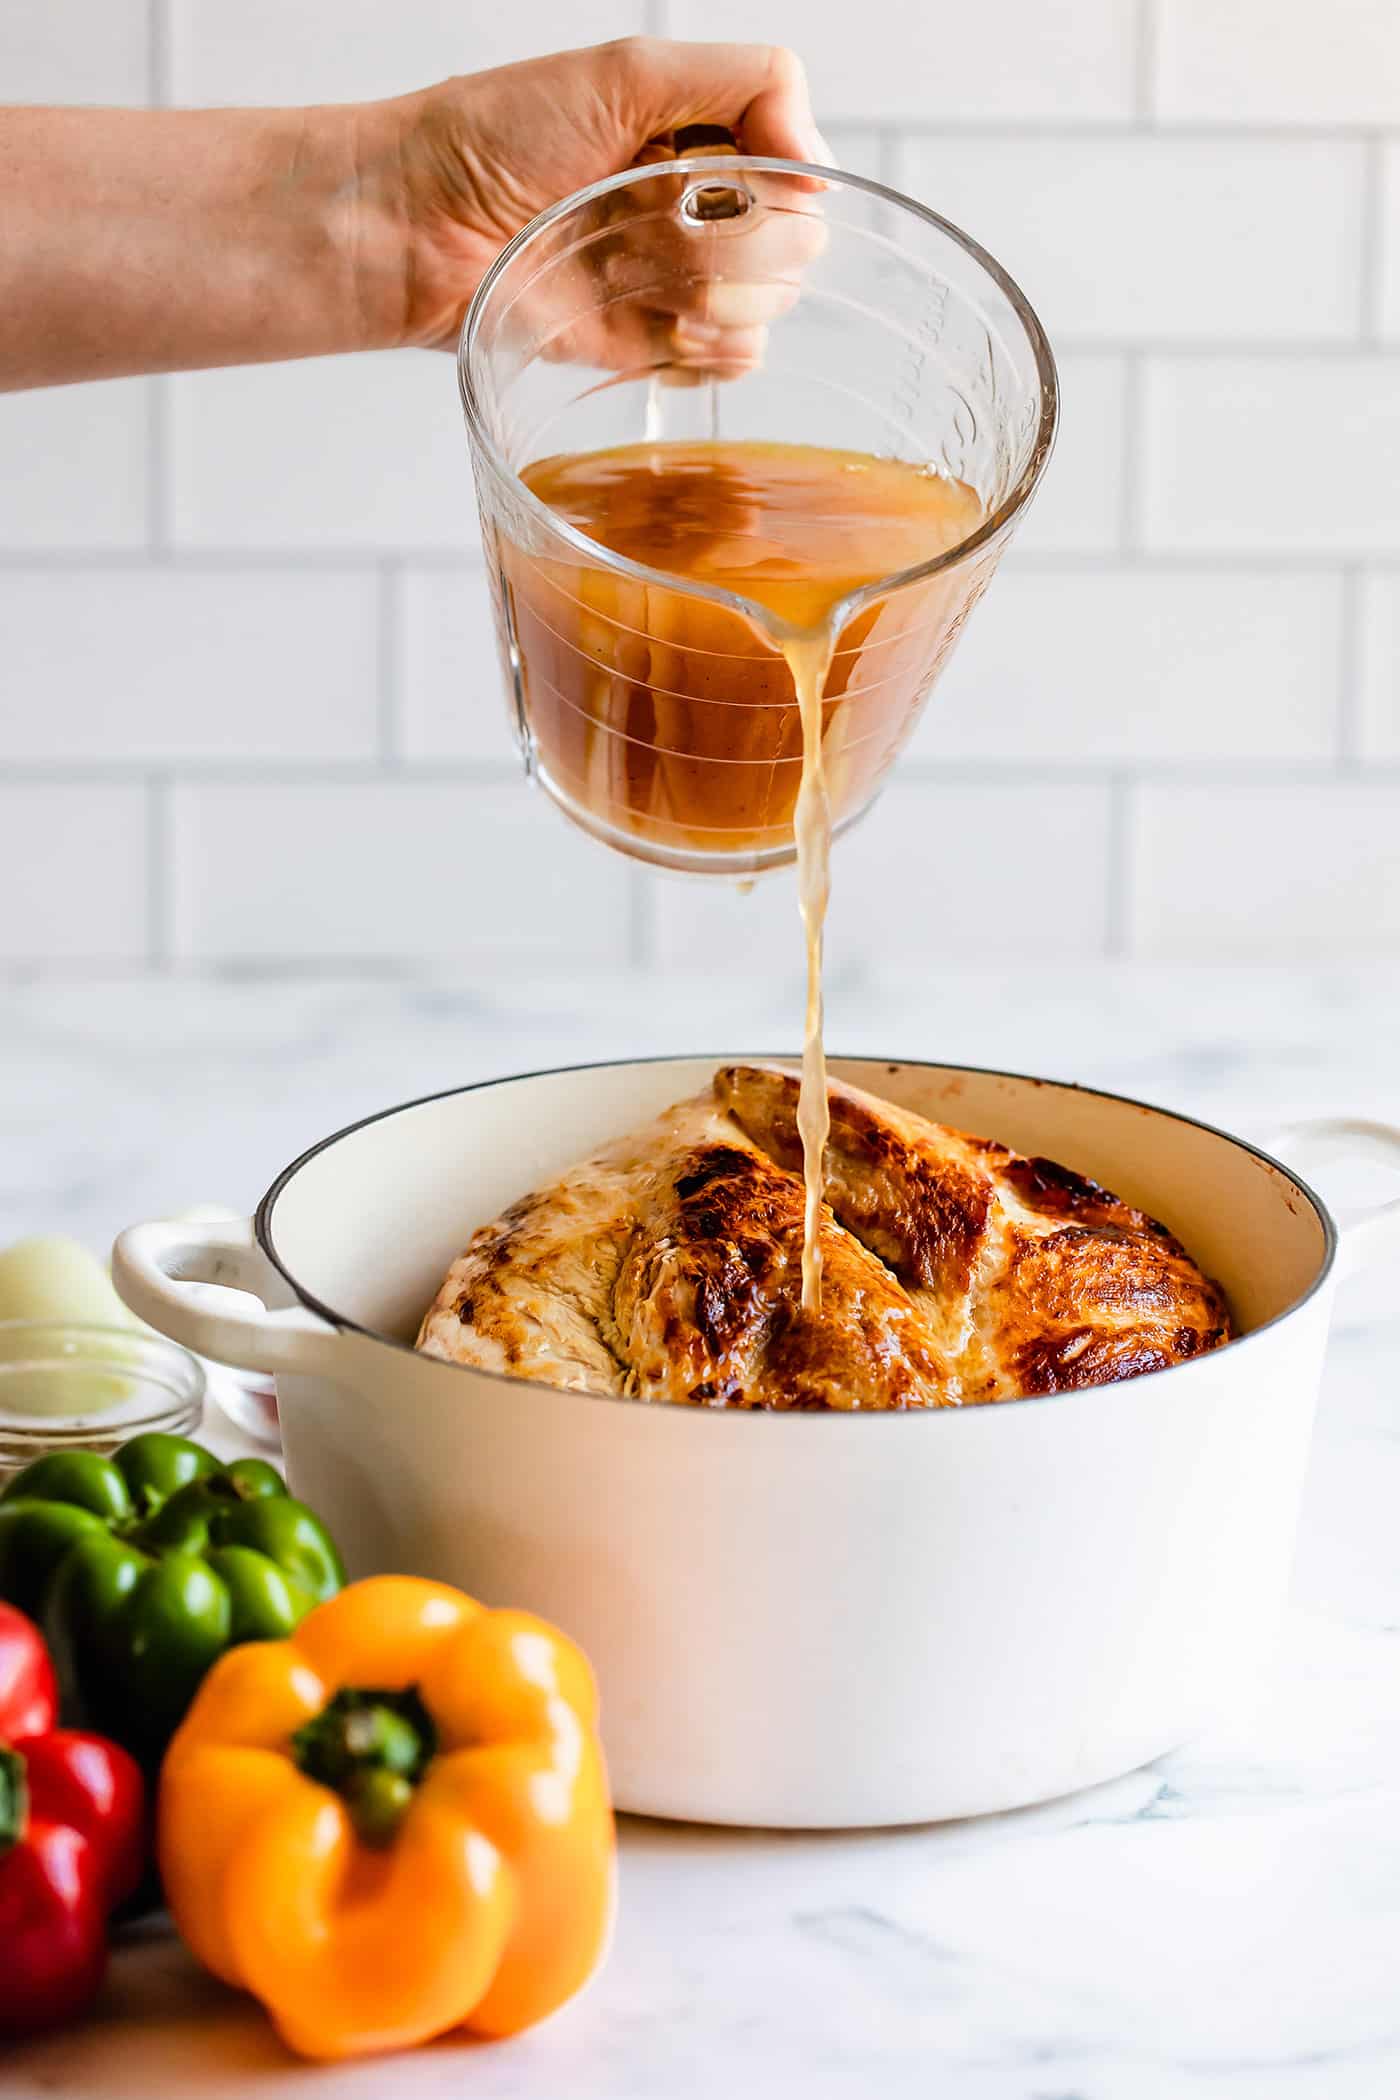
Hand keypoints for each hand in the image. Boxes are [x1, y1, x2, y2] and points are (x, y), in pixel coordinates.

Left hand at [358, 38, 829, 355]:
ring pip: (771, 306)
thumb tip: (821, 163)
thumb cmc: (492, 139)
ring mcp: (681, 283)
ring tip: (635, 270)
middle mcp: (701, 210)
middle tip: (655, 220)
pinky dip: (710, 349)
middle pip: (798, 245)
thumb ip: (748, 83)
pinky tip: (658, 327)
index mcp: (704, 138)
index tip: (702, 172)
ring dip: (718, 294)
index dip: (772, 180)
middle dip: (739, 241)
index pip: (801, 170)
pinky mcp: (655, 349)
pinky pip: (735, 363)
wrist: (414, 230)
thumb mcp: (625, 72)